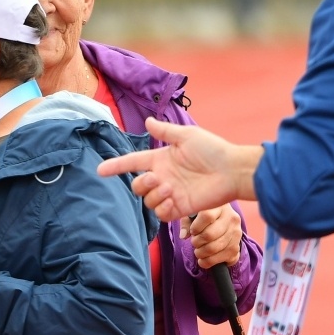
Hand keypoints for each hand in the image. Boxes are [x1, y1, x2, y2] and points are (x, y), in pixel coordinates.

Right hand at [95, 117, 259, 222]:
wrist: (232, 170)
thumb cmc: (213, 150)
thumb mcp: (187, 135)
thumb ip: (165, 130)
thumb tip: (148, 121)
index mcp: (161, 159)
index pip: (133, 163)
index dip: (116, 166)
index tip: (101, 170)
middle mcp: (163, 177)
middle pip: (137, 186)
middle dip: (140, 184)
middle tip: (156, 179)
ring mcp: (170, 194)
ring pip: (147, 200)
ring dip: (153, 195)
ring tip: (169, 189)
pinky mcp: (180, 208)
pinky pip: (160, 213)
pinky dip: (161, 208)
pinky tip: (172, 199)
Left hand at [179, 204, 242, 269]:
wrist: (222, 225)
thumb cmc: (203, 218)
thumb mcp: (192, 215)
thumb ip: (186, 222)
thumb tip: (183, 235)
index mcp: (220, 207)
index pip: (207, 216)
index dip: (195, 227)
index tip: (192, 231)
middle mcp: (231, 219)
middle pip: (209, 235)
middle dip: (196, 242)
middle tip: (194, 242)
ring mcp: (236, 234)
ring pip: (214, 248)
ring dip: (200, 253)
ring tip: (197, 251)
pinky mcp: (236, 248)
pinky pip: (219, 259)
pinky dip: (207, 262)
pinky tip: (203, 259)